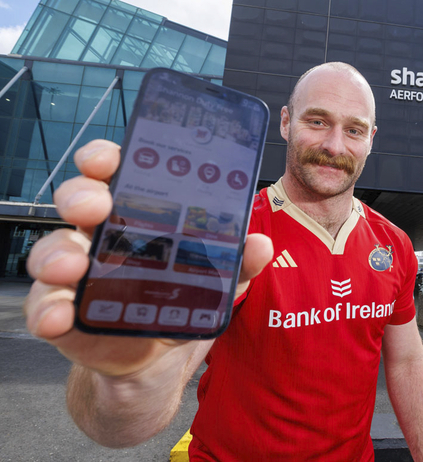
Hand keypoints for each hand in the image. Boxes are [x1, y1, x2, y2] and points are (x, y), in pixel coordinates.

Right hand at [24, 140, 272, 376]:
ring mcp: (79, 271)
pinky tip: (60, 315)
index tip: (110, 158)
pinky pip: (44, 304)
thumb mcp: (218, 281)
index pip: (115, 171)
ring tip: (75, 266)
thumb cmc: (183, 301)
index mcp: (137, 213)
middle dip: (82, 196)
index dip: (106, 157)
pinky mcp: (63, 310)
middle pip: (79, 199)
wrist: (158, 356)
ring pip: (53, 248)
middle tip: (96, 206)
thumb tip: (261, 244)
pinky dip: (47, 309)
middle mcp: (102, 234)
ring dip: (58, 252)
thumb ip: (238, 262)